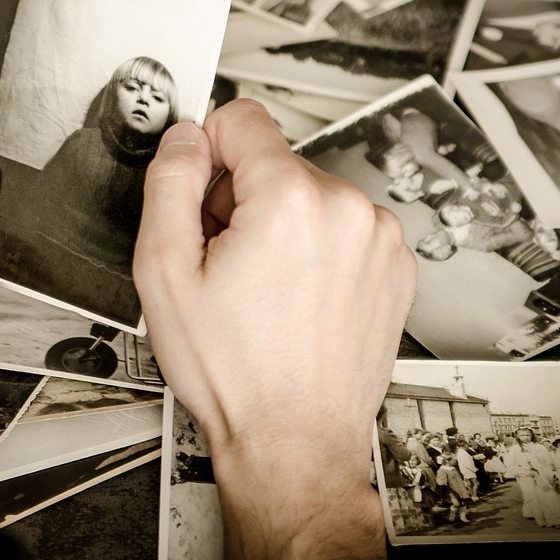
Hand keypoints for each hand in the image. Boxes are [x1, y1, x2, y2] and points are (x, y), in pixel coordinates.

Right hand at [134, 99, 416, 559]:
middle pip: (274, 162)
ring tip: (264, 287)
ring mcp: (379, 237)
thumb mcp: (164, 272)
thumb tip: (185, 141)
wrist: (294, 441)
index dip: (208, 149)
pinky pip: (341, 225)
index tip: (201, 186)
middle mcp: (347, 208)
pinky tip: (296, 296)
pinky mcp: (395, 262)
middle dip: (242, 199)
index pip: (242, 118)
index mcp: (291, 200)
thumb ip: (168, 184)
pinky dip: (316, 247)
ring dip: (280, 224)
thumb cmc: (237, 373)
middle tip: (227, 261)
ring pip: (308, 193)